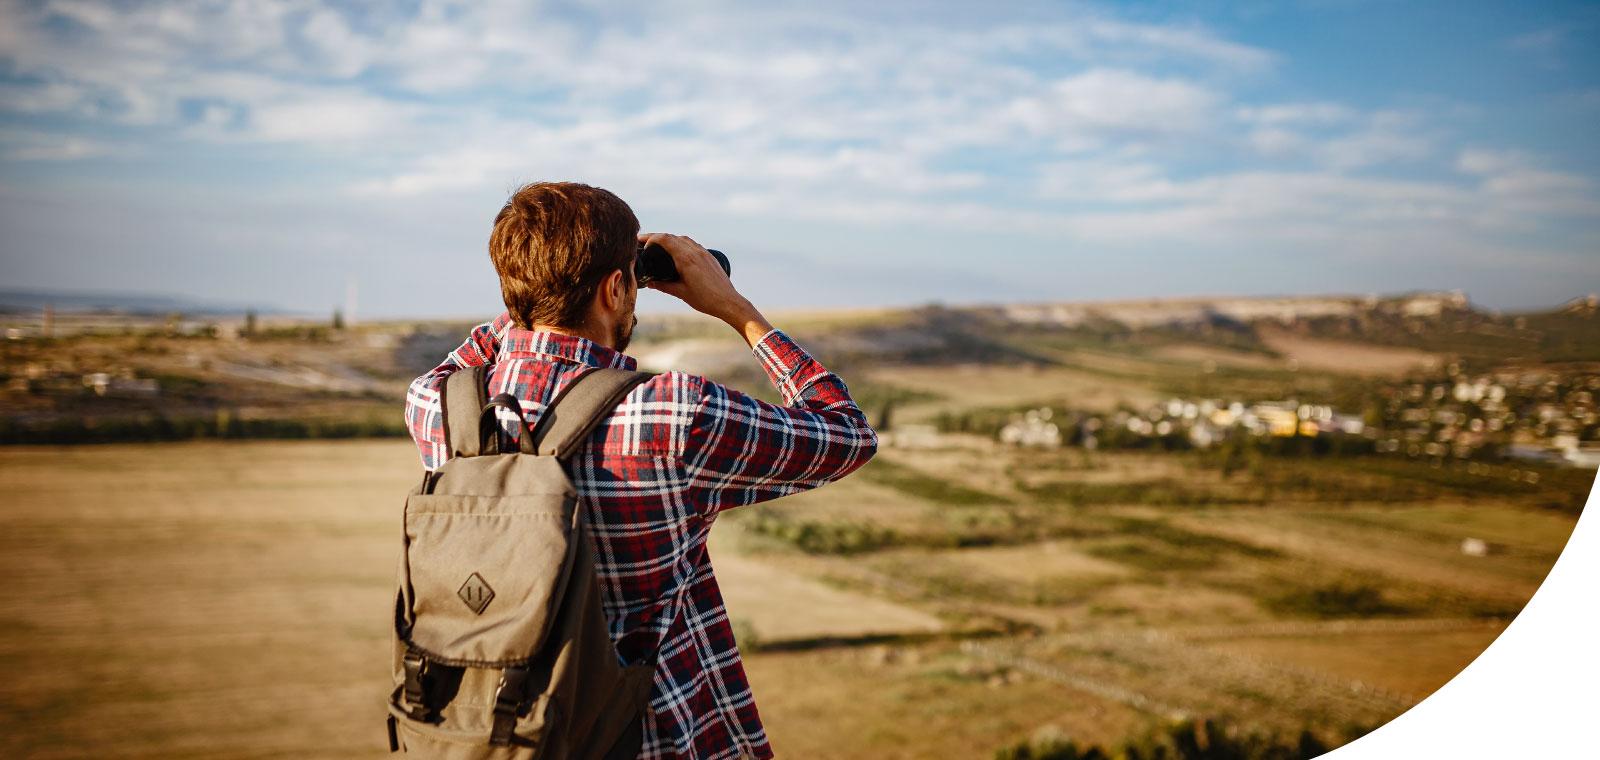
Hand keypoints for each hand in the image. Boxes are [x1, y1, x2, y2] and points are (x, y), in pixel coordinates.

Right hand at [638, 232, 772, 343]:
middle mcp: (695, 252)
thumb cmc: (706, 300)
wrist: (728, 302)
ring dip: (670, 239)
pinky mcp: (709, 256)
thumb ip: (663, 286)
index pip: (664, 239)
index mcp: (686, 259)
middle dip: (657, 237)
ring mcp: (703, 252)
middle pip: (672, 236)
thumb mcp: (681, 293)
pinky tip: (678, 251)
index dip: (650, 238)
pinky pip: (692, 244)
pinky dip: (681, 243)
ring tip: (659, 246)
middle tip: (645, 242)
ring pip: (683, 238)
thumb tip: (650, 283)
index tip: (641, 242)